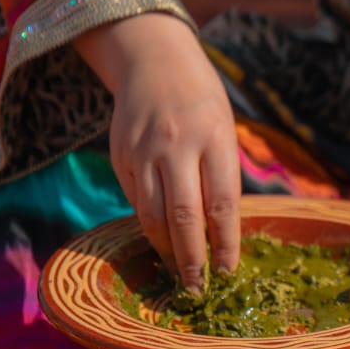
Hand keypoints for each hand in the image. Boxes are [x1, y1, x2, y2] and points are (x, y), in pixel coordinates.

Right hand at [74, 12, 239, 288]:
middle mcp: (176, 145)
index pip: (221, 204)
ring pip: (152, 215)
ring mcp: (144, 150)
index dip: (225, 245)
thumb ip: (222, 174)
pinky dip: (148, 224)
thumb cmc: (201, 101)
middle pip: (184, 216)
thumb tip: (222, 232)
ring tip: (179, 270)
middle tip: (198, 287)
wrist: (153, 61)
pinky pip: (134, 200)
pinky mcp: (121, 155)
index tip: (228, 273)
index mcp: (213, 137)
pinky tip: (160, 238)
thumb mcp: (224, 128)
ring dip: (166, 248)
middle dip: (192, 259)